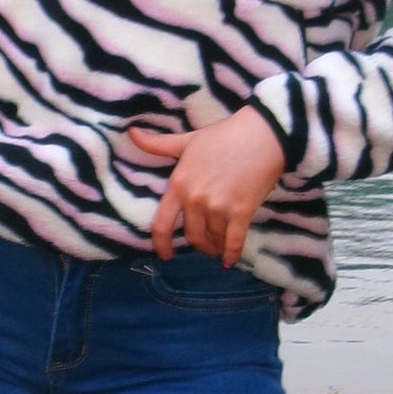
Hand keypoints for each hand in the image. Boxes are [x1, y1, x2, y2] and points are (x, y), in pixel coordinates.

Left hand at [128, 107, 286, 264]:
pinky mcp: (241, 212)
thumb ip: (158, 144)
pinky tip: (230, 261)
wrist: (262, 134)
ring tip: (220, 245)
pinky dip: (231, 254)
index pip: (162, 224)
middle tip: (205, 246)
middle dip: (199, 245)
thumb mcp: (187, 141)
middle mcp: (195, 200)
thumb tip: (131, 132)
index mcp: (179, 185)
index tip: (165, 255)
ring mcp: (218, 207)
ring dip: (216, 246)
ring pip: (213, 239)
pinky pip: (233, 241)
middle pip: (192, 236)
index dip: (161, 244)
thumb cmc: (223, 135)